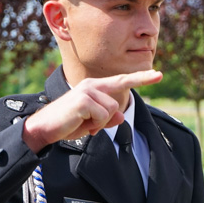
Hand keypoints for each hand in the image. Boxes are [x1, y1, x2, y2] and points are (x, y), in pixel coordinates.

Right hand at [22, 70, 162, 152]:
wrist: (44, 128)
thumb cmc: (68, 124)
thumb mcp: (92, 122)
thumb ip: (107, 118)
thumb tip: (121, 116)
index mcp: (94, 87)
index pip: (121, 81)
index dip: (141, 78)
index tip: (158, 74)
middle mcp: (91, 85)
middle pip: (117, 100)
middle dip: (116, 107)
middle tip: (121, 103)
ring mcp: (87, 91)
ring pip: (112, 110)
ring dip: (100, 123)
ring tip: (83, 124)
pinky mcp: (84, 100)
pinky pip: (102, 116)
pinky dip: (94, 125)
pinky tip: (81, 124)